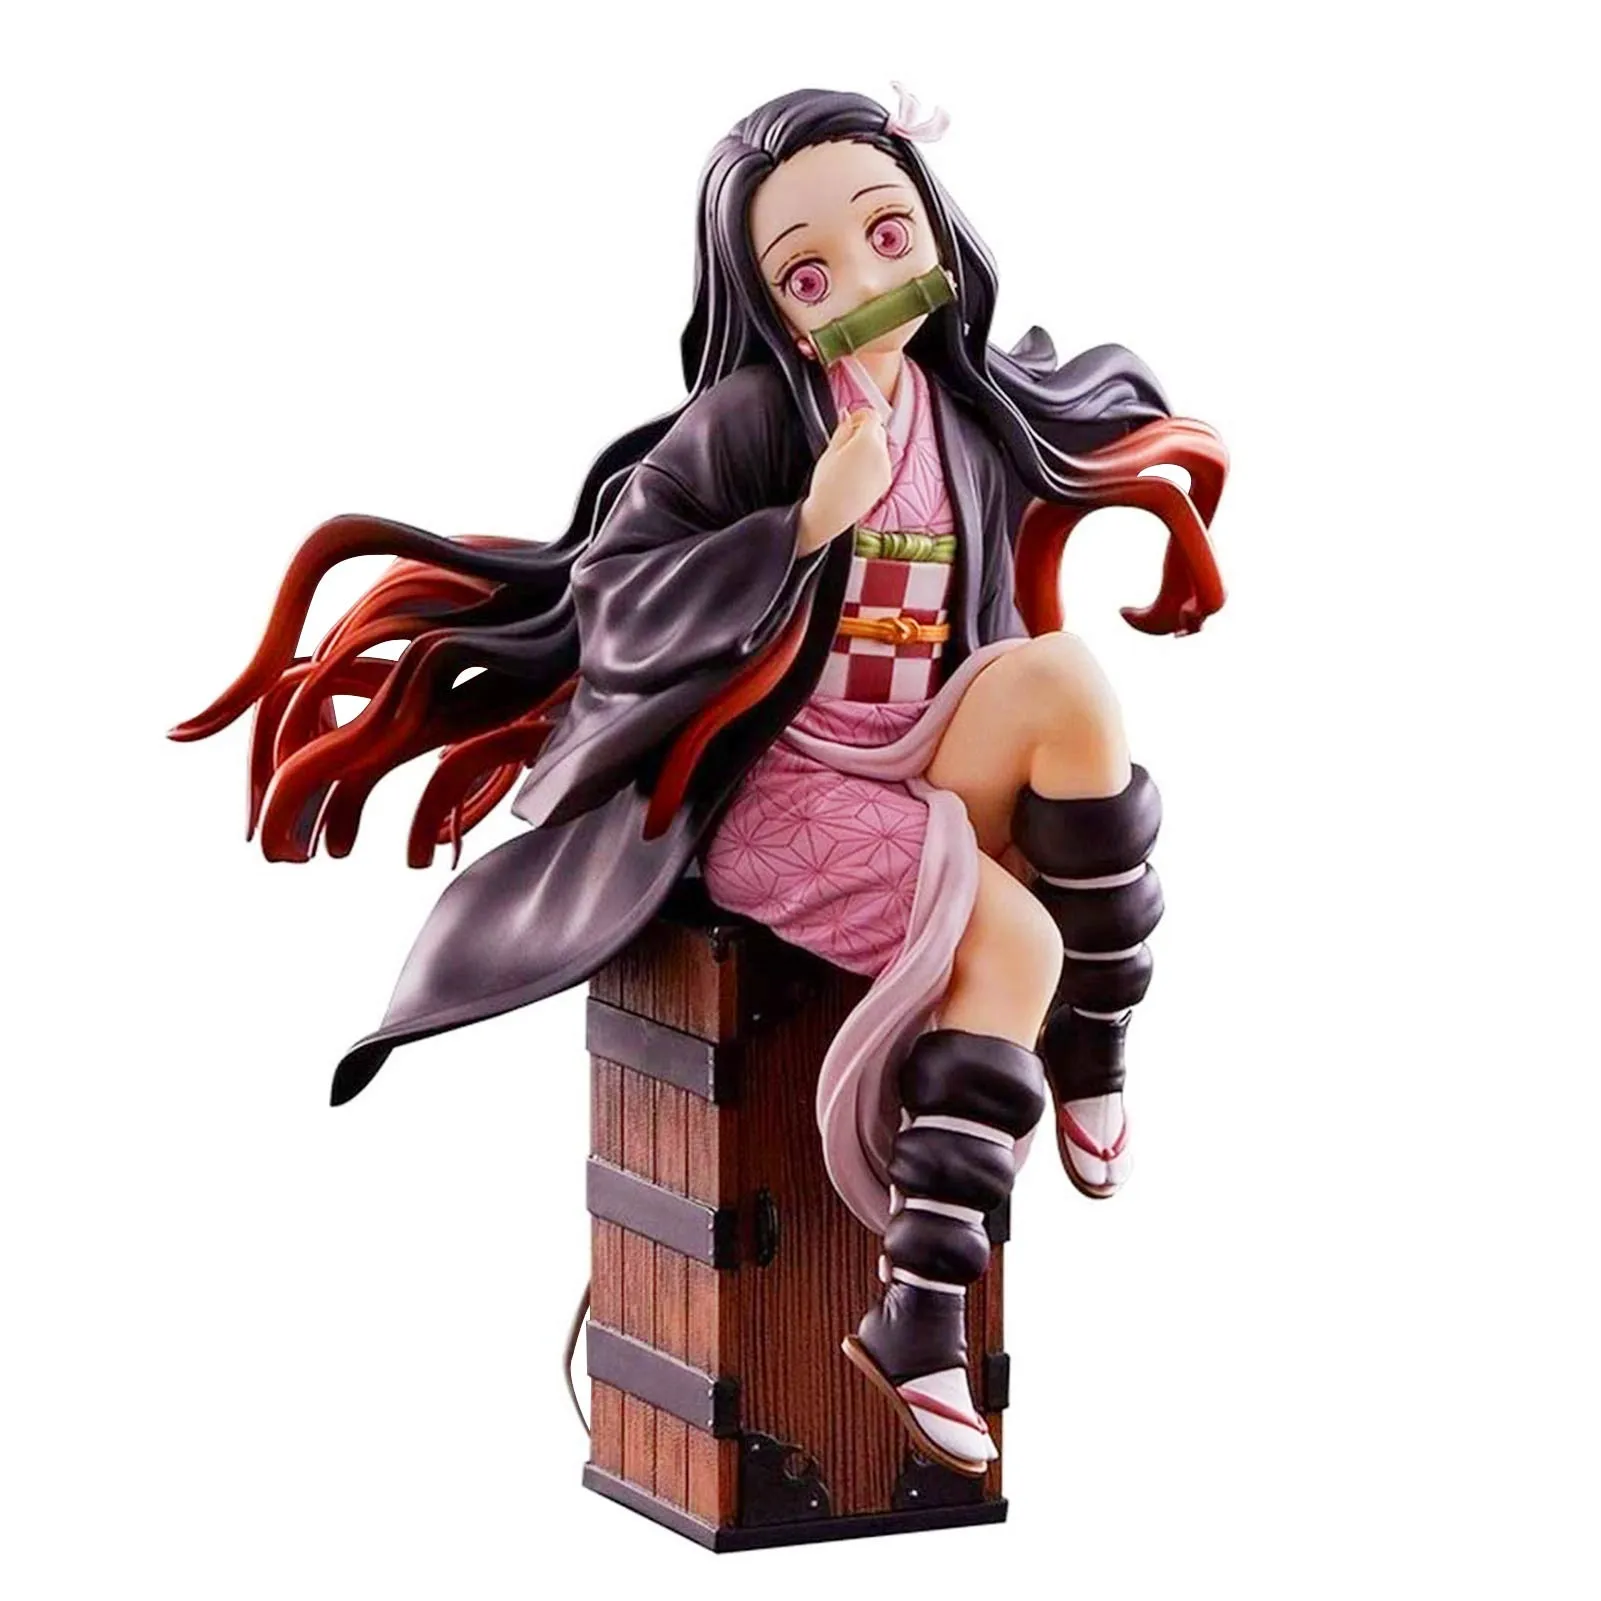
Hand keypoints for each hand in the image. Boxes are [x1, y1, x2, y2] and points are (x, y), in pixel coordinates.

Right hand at [797, 406, 890, 555]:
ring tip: (849, 462)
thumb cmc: (826, 485)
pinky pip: (882, 462)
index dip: (860, 415)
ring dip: (869, 447)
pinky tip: (856, 473)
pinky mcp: (886, 481)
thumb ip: (842, 429)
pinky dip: (872, 462)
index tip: (851, 421)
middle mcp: (881, 453)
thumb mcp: (830, 451)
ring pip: (881, 447)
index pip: (872, 415)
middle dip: (865, 431)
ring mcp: (886, 468)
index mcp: (867, 441)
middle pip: (878, 430)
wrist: (831, 513)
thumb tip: (847, 414)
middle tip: (846, 443)